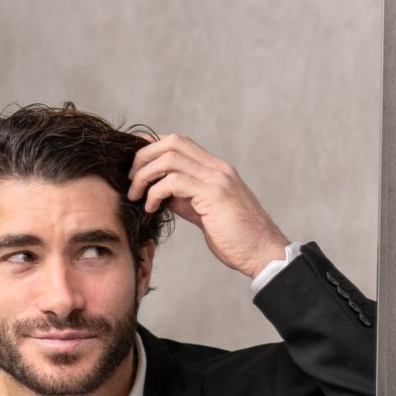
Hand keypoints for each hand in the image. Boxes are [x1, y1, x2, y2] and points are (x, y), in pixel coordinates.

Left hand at [128, 134, 289, 279]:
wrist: (263, 254)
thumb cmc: (237, 239)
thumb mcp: (205, 213)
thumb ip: (185, 198)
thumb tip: (159, 192)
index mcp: (216, 170)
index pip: (178, 143)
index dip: (151, 149)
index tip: (134, 169)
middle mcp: (217, 168)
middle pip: (171, 141)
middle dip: (143, 157)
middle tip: (131, 181)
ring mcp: (217, 179)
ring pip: (169, 158)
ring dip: (145, 175)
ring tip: (136, 195)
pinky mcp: (214, 194)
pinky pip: (174, 181)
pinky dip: (155, 192)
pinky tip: (152, 208)